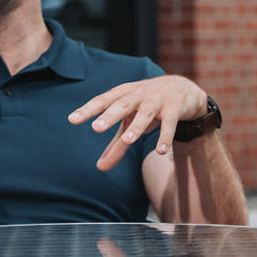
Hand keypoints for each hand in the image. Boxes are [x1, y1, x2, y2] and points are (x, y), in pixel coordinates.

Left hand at [68, 75, 208, 169]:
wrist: (185, 89)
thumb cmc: (150, 106)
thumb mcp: (132, 121)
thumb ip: (117, 144)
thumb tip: (100, 168)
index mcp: (124, 94)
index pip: (103, 100)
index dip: (88, 110)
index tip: (72, 119)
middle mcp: (139, 95)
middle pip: (122, 105)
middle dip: (110, 116)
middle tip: (96, 128)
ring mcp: (158, 100)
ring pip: (146, 113)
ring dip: (137, 126)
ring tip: (127, 140)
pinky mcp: (175, 108)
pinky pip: (170, 124)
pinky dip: (166, 136)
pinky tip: (161, 151)